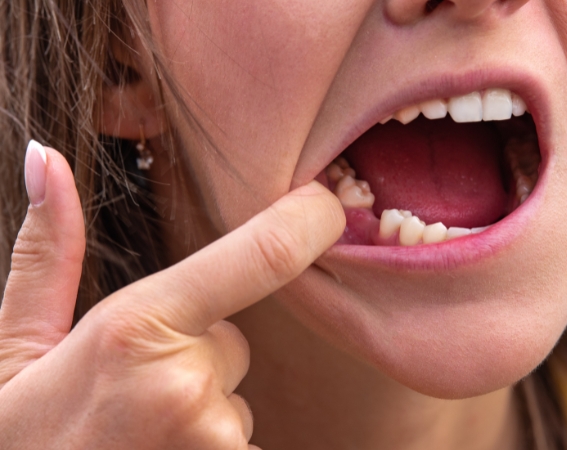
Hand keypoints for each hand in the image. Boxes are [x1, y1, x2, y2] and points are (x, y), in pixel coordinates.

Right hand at [0, 141, 344, 448]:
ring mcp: (216, 443)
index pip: (260, 256)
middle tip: (129, 397)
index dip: (309, 222)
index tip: (328, 205)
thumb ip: (46, 253)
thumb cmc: (16, 441)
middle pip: (234, 343)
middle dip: (194, 359)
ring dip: (199, 414)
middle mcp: (187, 385)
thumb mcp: (14, 350)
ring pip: (235, 401)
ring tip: (135, 440)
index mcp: (135, 329)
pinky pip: (241, 446)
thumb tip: (45, 157)